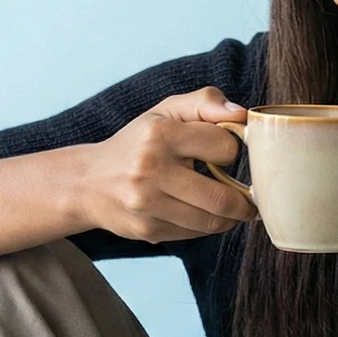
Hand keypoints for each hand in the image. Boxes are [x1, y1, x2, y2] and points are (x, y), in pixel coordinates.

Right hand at [78, 87, 257, 243]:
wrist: (87, 182)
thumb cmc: (137, 143)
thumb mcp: (166, 112)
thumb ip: (205, 102)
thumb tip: (241, 115)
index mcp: (160, 134)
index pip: (224, 147)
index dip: (231, 150)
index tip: (225, 153)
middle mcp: (150, 169)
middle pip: (222, 197)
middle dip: (244, 201)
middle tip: (250, 198)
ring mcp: (147, 204)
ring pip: (211, 221)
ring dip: (230, 218)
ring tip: (233, 208)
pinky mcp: (147, 230)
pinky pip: (194, 234)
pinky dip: (207, 226)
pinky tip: (203, 214)